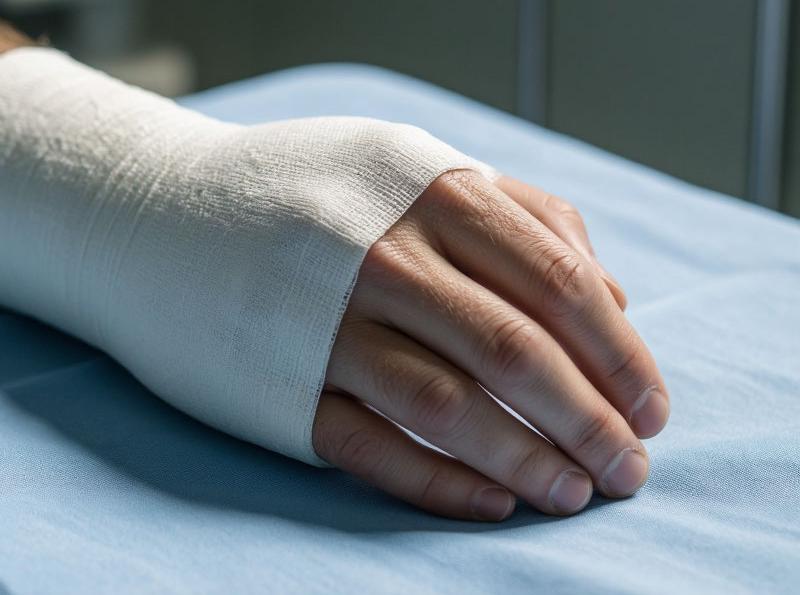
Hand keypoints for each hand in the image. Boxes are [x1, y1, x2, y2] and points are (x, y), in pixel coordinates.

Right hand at [313, 170, 668, 519]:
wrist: (182, 212)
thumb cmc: (330, 199)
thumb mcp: (429, 174)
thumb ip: (529, 221)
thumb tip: (614, 301)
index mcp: (436, 196)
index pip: (556, 281)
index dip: (617, 354)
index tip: (653, 410)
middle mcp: (385, 255)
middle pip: (512, 349)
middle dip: (586, 419)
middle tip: (629, 470)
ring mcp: (328, 320)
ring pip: (444, 403)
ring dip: (522, 458)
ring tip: (573, 494)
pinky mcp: (283, 380)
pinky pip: (366, 442)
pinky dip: (435, 479)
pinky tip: (490, 503)